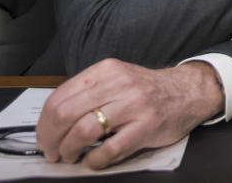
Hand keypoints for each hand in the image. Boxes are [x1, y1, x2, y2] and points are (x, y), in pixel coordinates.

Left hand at [37, 59, 222, 168]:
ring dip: (69, 150)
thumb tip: (53, 120)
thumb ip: (89, 92)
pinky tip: (94, 160)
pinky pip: (110, 149)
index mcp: (106, 71)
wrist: (188, 92)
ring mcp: (134, 104)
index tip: (44, 137)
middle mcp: (119, 84)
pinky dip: (95, 160)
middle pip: (66, 113)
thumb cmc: (148, 91)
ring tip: (70, 156)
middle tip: (52, 152)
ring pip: (84, 130)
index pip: (59, 96)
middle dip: (51, 139)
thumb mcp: (117, 79)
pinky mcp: (146, 126)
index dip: (44, 123)